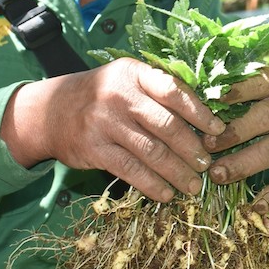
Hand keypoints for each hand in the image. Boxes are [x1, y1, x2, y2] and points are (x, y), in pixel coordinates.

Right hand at [0, 58, 225, 201]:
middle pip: (166, 125)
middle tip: (208, 165)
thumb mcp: (127, 80)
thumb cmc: (102, 95)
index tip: (218, 131)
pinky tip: (166, 194)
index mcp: (134, 74)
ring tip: (193, 186)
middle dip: (192, 149)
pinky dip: (152, 184)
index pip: (174, 91)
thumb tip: (204, 116)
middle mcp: (120, 96)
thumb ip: (159, 91)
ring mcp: (106, 123)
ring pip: (152, 151)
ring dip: (177, 172)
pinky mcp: (95, 148)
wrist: (50, 111)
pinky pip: (131, 170)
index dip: (200, 113)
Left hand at [202, 63, 268, 213]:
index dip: (232, 93)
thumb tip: (194, 99)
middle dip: (231, 134)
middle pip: (262, 118)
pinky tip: (256, 207)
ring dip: (242, 165)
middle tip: (205, 147)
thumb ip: (239, 88)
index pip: (257, 82)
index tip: (207, 103)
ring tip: (217, 176)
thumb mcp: (266, 86)